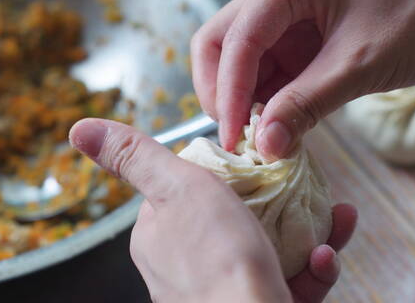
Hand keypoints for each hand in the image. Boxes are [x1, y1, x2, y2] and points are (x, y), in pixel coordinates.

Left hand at [69, 118, 356, 302]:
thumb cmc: (216, 259)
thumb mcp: (178, 188)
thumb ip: (136, 157)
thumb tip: (80, 127)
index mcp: (160, 236)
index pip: (188, 191)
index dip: (221, 173)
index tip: (253, 160)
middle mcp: (187, 267)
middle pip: (237, 218)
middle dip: (278, 200)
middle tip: (303, 184)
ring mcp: (223, 290)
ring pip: (271, 248)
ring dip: (308, 229)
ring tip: (334, 215)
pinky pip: (290, 280)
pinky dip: (313, 266)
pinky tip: (325, 256)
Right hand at [191, 0, 414, 159]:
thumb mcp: (359, 63)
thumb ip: (308, 103)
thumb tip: (266, 144)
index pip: (237, 40)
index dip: (229, 91)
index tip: (233, 136)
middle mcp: (279, 3)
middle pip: (221, 44)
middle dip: (222, 90)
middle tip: (234, 133)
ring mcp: (289, 26)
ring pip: (243, 65)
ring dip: (246, 103)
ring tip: (258, 140)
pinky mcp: (302, 47)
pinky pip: (271, 78)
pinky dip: (270, 105)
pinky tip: (277, 129)